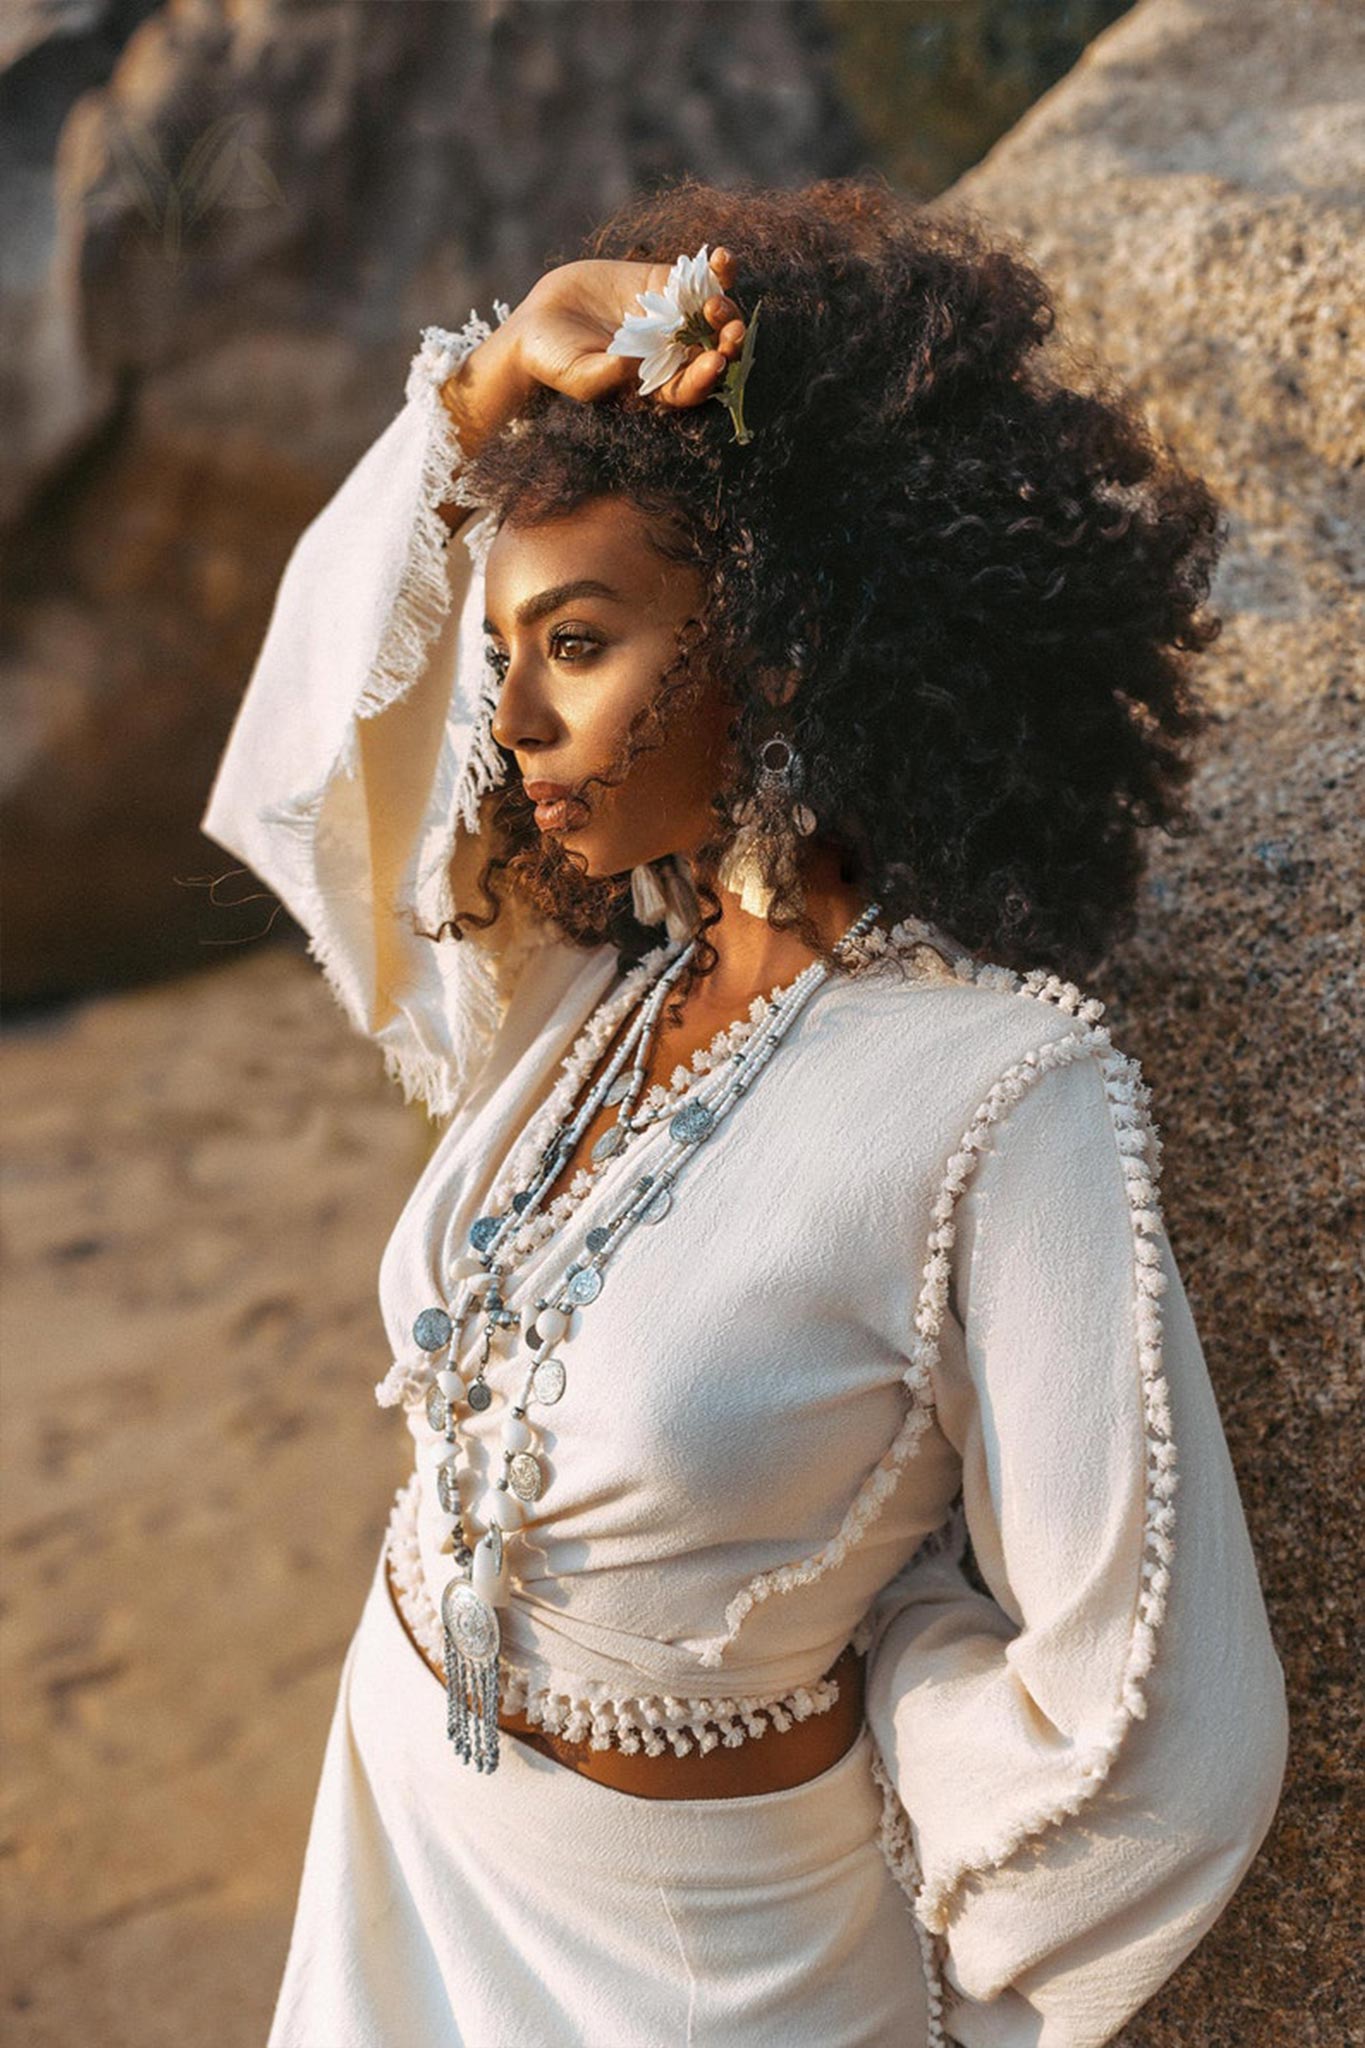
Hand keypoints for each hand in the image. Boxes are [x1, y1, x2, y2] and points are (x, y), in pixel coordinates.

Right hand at [439, 249, 747, 458]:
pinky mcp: (664, 282)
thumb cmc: (553, 360)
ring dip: (725, 306)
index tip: (715, 361)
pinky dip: (715, 268)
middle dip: (726, 341)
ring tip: (716, 298)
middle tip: (730, 329)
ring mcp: (672, 316)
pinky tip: (721, 256)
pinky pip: (699, 276)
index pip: (691, 386)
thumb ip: (603, 375)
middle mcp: (672, 353)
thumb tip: (630, 365)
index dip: (707, 376)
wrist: (539, 321)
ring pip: (713, 313)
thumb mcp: (575, 373)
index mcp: (657, 384)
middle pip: (713, 349)